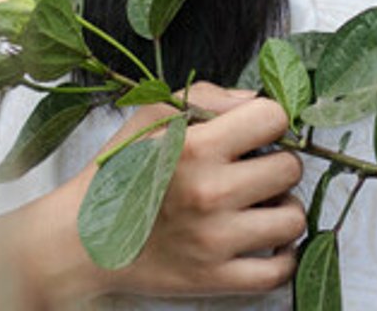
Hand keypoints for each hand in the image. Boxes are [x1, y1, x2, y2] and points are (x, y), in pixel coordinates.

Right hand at [98, 82, 304, 299]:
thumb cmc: (120, 171)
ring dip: (282, 207)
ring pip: (292, 218)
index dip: (268, 119)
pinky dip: (283, 255)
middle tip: (255, 167)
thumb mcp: (152, 115)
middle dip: (277, 162)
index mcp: (195, 147)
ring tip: (259, 203)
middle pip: (290, 167)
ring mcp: (215, 241)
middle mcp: (209, 193)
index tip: (255, 130)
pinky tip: (266, 239)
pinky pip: (279, 272)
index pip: (272, 118)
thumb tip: (259, 99)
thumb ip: (210, 96)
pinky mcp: (215, 281)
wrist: (84, 240)